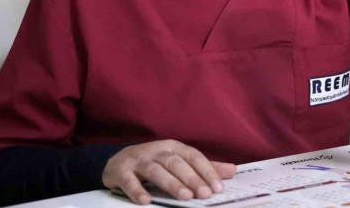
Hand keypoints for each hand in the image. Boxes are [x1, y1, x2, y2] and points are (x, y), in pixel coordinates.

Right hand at [102, 140, 236, 204]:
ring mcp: (138, 160)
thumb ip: (204, 167)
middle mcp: (157, 150)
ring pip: (156, 170)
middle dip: (192, 178)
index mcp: (174, 147)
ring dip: (171, 183)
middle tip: (204, 194)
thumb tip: (232, 171)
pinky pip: (129, 181)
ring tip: (185, 197)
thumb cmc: (155, 162)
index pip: (194, 156)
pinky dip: (137, 190)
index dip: (206, 171)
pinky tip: (146, 201)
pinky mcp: (121, 171)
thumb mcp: (179, 160)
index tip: (218, 187)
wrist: (118, 161)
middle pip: (176, 163)